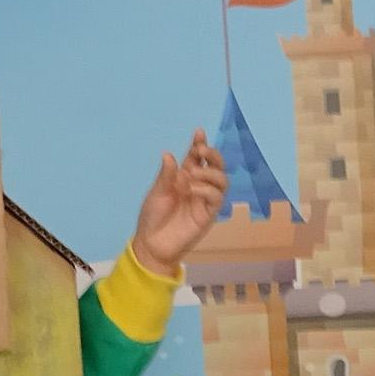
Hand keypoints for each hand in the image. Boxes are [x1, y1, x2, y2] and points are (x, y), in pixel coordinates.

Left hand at [133, 130, 226, 272]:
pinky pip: (216, 198)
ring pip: (222, 180)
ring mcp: (205, 200)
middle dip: (212, 154)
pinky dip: (207, 190)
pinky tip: (193, 190)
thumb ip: (166, 175)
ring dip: (210, 172)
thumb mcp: (157, 192)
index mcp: (184, 177)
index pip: (196, 157)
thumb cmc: (153, 217)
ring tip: (193, 174)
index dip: (199, 144)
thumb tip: (169, 154)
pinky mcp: (209, 214)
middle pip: (215, 166)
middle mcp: (198, 185)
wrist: (152, 244)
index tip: (199, 132)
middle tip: (202, 150)